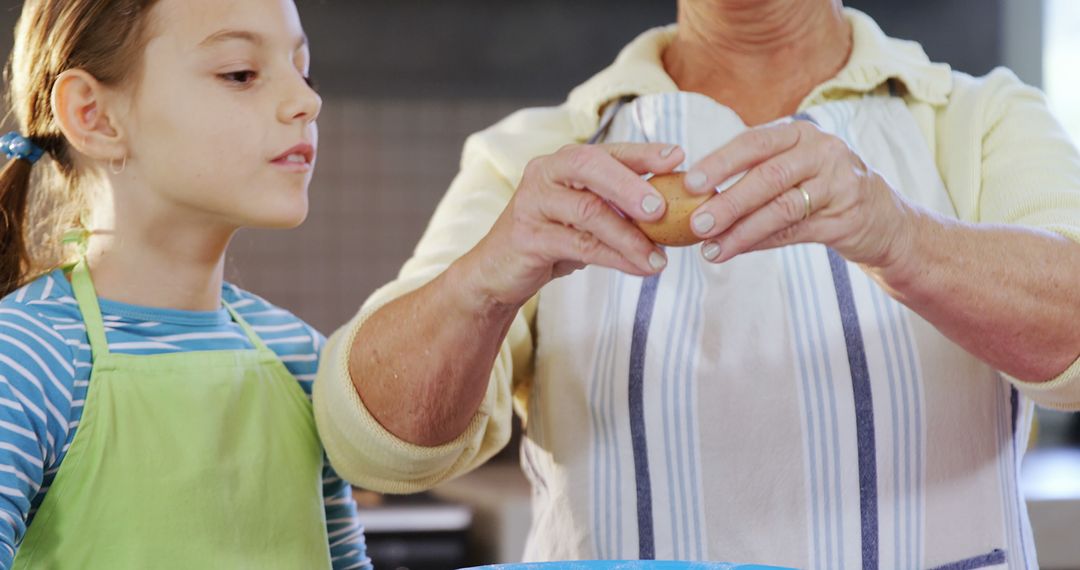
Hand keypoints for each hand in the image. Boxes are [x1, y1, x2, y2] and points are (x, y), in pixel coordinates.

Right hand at [468, 143, 684, 307]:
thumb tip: (675, 209)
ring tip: (660, 259)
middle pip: (591, 168)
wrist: (498, 272)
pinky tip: (640, 269)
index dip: (643, 152)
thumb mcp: (585, 218)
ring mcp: (532, 203)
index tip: (678, 157)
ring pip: (589, 212)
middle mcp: (544, 173)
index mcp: (562, 162)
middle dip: (631, 185)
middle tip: (663, 208)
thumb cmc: (550, 239)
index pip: (607, 151)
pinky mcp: (528, 237)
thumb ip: (617, 207)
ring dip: (630, 237)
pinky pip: (580, 246)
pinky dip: (615, 258)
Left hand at [682, 121, 917, 272]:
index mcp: (800, 133)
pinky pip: (795, 232)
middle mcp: (823, 152)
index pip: (754, 142)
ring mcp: (839, 184)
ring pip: (781, 208)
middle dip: (728, 201)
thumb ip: (753, 174)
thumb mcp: (792, 169)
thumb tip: (695, 198)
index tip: (690, 184)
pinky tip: (735, 250)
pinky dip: (761, 242)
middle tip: (696, 223)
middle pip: (767, 176)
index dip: (720, 162)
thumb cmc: (821, 189)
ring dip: (740, 231)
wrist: (883, 218)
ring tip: (710, 248)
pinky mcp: (846, 218)